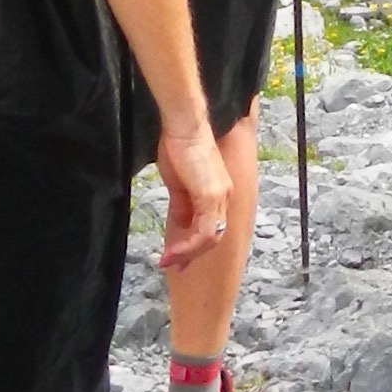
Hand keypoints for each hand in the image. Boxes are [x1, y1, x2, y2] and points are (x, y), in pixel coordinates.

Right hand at [157, 115, 231, 268]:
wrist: (182, 126)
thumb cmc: (179, 146)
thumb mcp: (178, 182)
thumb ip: (181, 203)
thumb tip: (180, 221)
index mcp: (218, 191)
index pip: (211, 226)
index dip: (195, 244)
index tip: (177, 256)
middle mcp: (225, 196)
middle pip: (213, 236)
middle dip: (192, 255)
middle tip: (173, 265)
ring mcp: (220, 197)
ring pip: (210, 238)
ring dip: (187, 254)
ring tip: (167, 261)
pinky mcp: (211, 196)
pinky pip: (204, 232)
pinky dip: (188, 246)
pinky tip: (173, 252)